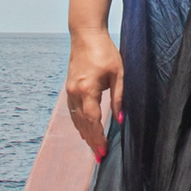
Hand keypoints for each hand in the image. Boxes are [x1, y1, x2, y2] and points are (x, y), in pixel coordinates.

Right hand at [65, 28, 121, 157]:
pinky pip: (73, 111)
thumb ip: (119, 97)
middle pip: (82, 123)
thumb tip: (121, 119)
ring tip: (93, 148)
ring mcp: (69, 90)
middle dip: (92, 141)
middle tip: (99, 156)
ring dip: (85, 134)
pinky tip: (84, 131)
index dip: (98, 137)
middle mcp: (74, 92)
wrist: (85, 34)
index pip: (92, 120)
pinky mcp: (69, 88)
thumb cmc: (105, 51)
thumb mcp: (118, 74)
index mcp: (87, 89)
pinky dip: (79, 123)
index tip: (104, 151)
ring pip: (76, 119)